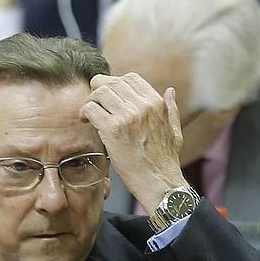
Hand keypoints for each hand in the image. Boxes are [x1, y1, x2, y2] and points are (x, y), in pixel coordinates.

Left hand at [80, 73, 187, 215]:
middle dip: (98, 89)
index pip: (130, 78)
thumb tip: (170, 91)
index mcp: (156, 103)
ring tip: (88, 114)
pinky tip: (86, 122)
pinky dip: (85, 113)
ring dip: (90, 101)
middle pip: (112, 82)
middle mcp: (143, 106)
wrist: (159, 182)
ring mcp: (127, 116)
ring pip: (100, 92)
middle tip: (93, 103)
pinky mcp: (113, 130)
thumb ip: (171, 109)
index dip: (115, 83)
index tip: (108, 96)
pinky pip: (91, 109)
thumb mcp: (174, 130)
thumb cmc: (165, 161)